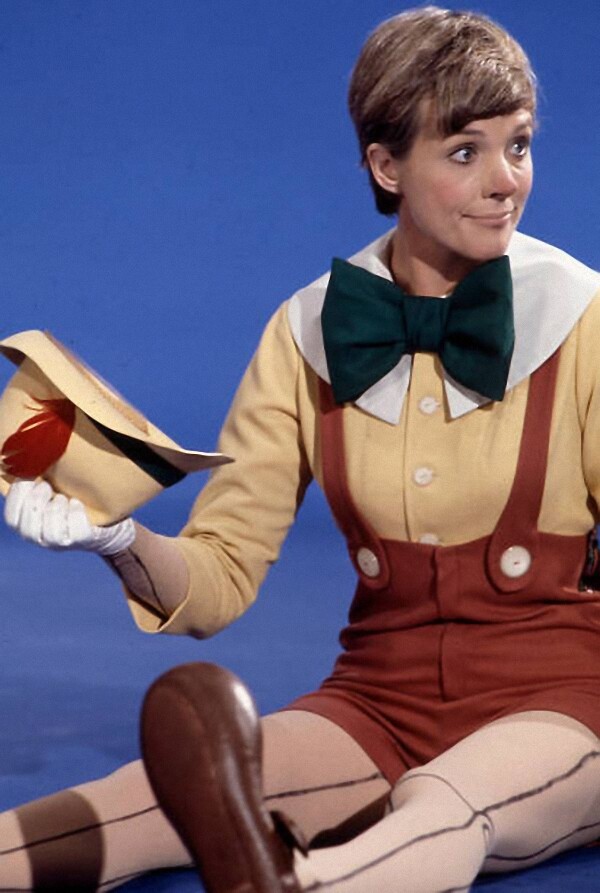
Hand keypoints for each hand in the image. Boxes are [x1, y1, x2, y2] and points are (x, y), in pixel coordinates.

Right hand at [4, 479, 135, 555]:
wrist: (102, 512)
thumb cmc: (68, 492)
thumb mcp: (48, 483)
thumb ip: (34, 477)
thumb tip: (24, 459)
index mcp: (27, 523)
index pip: (12, 518)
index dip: (17, 497)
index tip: (29, 477)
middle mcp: (41, 537)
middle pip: (27, 529)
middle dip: (36, 503)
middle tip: (46, 485)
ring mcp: (61, 542)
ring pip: (50, 534)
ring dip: (55, 510)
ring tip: (62, 496)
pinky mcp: (82, 540)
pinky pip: (75, 531)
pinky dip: (75, 514)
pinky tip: (77, 504)